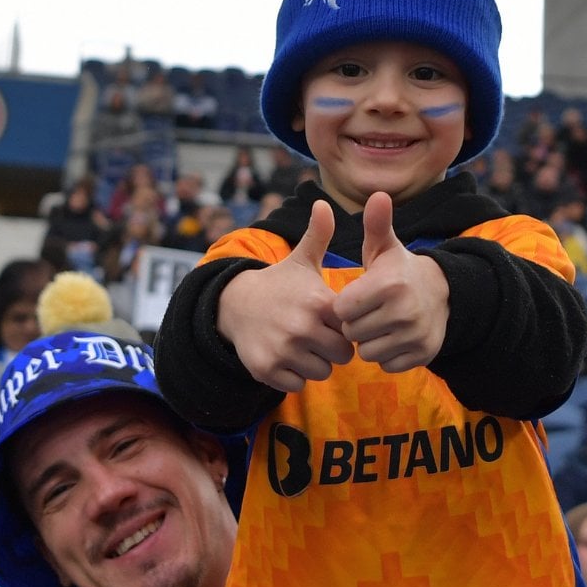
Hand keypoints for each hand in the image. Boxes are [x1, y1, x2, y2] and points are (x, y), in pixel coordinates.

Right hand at [216, 199, 352, 391]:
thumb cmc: (278, 284)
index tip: (330, 320)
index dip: (344, 327)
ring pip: (321, 373)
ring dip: (315, 364)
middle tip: (318, 336)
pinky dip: (294, 376)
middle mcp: (301, 328)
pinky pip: (298, 385)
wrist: (234, 304)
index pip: (352, 331)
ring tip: (302, 346)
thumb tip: (324, 201)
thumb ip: (319, 235)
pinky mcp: (267, 370)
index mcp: (317, 303)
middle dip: (333, 349)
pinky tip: (286, 357)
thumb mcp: (300, 260)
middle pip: (341, 356)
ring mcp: (283, 351)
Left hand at [334, 191, 449, 371]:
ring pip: (368, 352)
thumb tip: (377, 194)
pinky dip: (387, 355)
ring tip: (381, 324)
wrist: (442, 294)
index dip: (345, 305)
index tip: (356, 297)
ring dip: (370, 342)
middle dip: (356, 324)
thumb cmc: (400, 271)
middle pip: (352, 333)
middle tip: (370, 312)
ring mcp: (415, 335)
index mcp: (388, 284)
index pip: (341, 310)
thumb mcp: (386, 248)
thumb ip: (376, 225)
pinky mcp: (422, 355)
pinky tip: (394, 337)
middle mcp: (403, 311)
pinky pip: (386, 365)